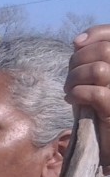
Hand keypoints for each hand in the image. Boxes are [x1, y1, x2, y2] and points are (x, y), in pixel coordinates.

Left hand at [67, 25, 109, 168]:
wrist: (106, 143)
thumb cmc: (97, 107)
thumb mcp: (93, 78)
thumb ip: (90, 58)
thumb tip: (78, 42)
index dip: (96, 34)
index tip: (77, 45)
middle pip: (104, 50)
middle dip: (78, 61)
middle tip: (70, 77)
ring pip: (99, 70)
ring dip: (75, 79)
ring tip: (70, 90)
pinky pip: (96, 93)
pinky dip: (78, 94)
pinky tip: (73, 100)